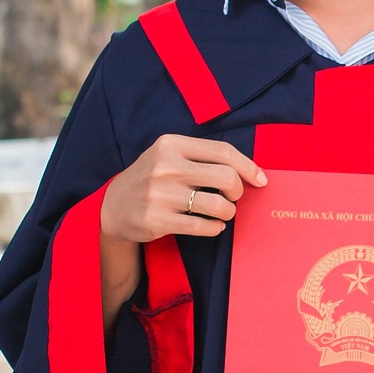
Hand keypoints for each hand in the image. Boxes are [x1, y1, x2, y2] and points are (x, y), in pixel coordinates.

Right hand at [99, 134, 264, 326]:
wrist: (113, 207)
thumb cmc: (152, 179)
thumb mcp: (168, 156)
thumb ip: (201, 157)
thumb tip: (249, 170)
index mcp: (171, 145)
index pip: (223, 152)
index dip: (248, 167)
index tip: (261, 180)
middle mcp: (166, 167)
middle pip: (226, 177)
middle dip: (238, 190)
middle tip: (233, 197)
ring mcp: (161, 194)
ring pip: (218, 205)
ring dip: (228, 211)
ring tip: (222, 212)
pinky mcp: (158, 219)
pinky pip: (203, 226)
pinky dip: (215, 228)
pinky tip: (213, 226)